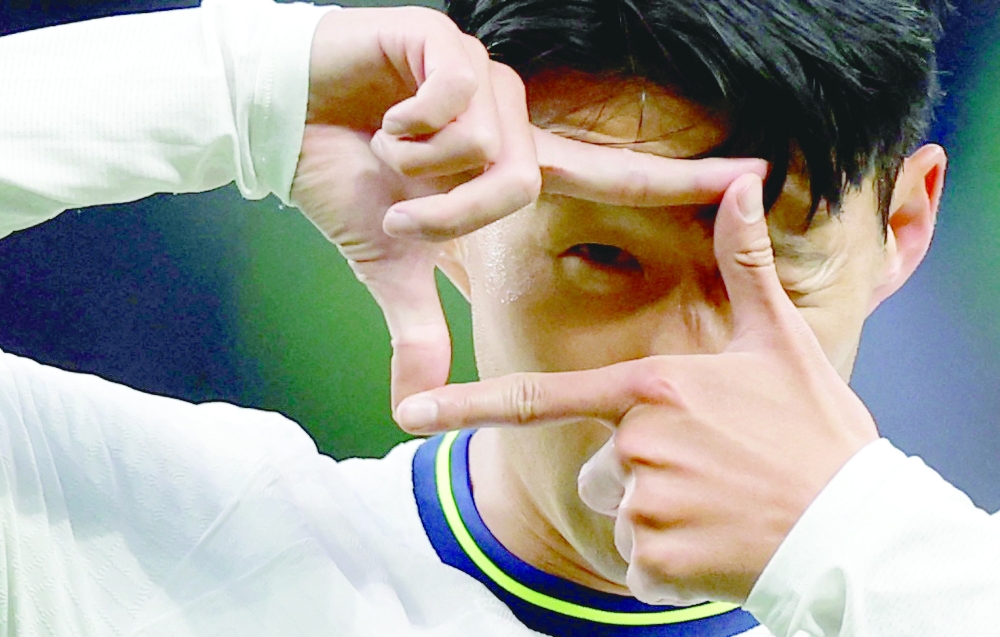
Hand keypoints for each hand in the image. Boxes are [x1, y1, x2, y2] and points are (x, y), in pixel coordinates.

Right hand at [289, 7, 766, 406]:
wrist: (282, 123)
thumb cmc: (344, 184)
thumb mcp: (391, 265)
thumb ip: (419, 328)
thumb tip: (411, 409)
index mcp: (513, 163)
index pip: (614, 173)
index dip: (681, 177)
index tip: (753, 176)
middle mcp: (512, 117)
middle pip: (526, 180)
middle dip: (453, 212)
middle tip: (399, 208)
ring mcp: (482, 77)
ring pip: (489, 145)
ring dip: (424, 171)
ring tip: (385, 154)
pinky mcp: (445, 43)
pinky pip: (454, 100)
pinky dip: (409, 128)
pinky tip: (383, 117)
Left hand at [393, 173, 878, 603]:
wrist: (854, 529)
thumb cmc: (815, 433)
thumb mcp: (779, 344)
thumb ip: (745, 266)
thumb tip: (742, 182)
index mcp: (652, 389)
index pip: (541, 397)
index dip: (467, 406)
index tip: (412, 412)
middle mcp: (637, 443)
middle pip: (600, 465)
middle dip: (641, 473)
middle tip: (711, 474)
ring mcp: (644, 505)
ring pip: (620, 513)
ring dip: (661, 519)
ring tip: (721, 508)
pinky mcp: (656, 562)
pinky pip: (639, 565)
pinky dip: (671, 565)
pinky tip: (718, 545)